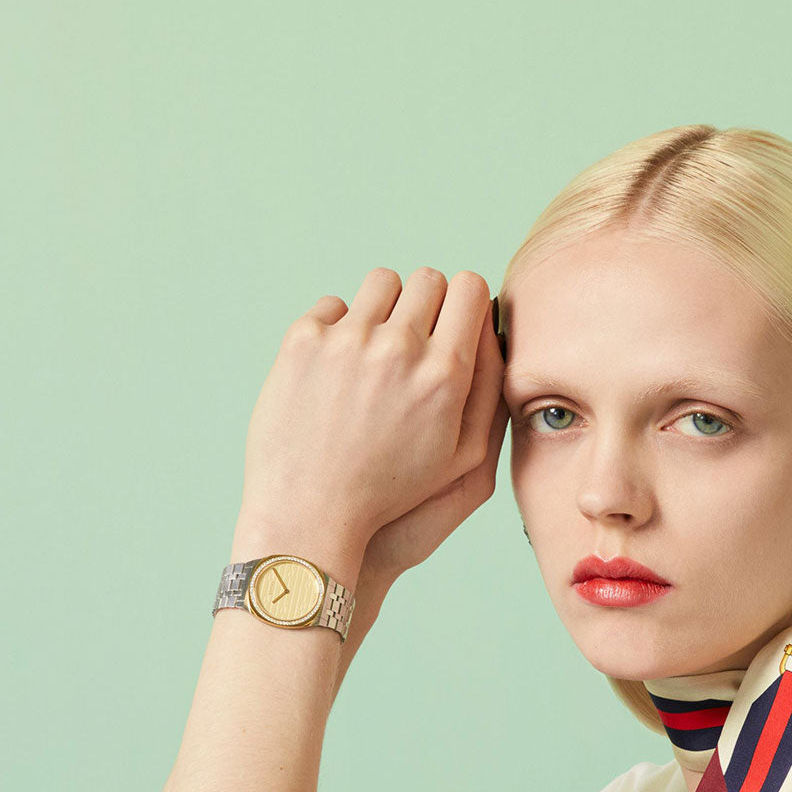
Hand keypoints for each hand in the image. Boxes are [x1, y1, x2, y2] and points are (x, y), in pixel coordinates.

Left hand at [239, 269, 507, 568]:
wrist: (311, 512)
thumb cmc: (390, 494)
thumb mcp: (463, 459)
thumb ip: (486, 388)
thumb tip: (488, 325)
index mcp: (444, 374)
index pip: (470, 288)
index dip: (466, 302)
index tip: (455, 321)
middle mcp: (398, 347)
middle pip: (429, 279)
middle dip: (430, 303)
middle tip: (417, 339)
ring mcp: (346, 339)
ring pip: (382, 283)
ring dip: (386, 307)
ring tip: (378, 349)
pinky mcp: (303, 340)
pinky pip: (333, 306)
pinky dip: (339, 328)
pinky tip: (339, 368)